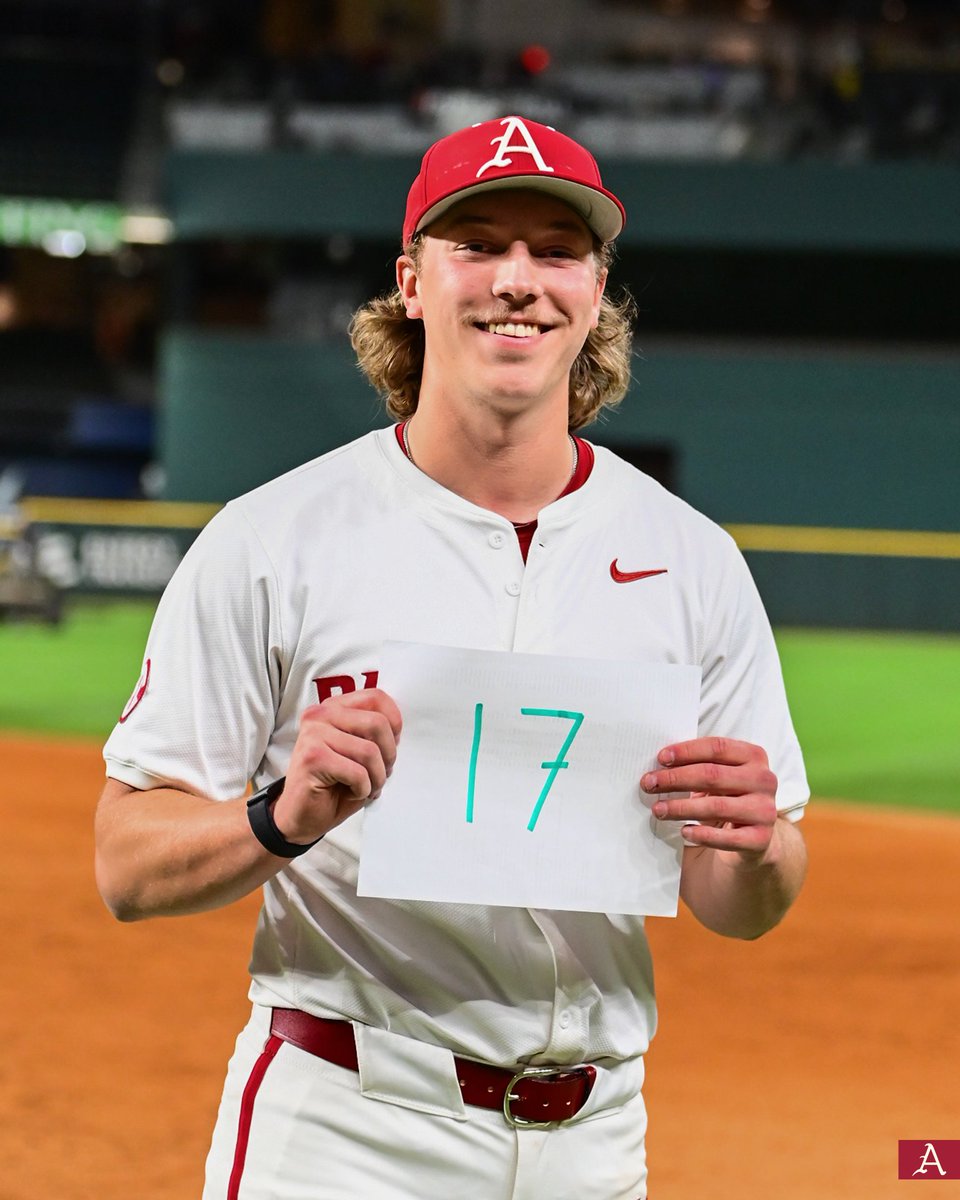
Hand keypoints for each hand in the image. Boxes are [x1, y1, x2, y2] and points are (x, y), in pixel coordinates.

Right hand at [272, 689, 401, 843]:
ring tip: (366, 787)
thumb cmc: (332, 786)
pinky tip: (351, 792)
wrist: (300, 817)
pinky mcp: (312, 758)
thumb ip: (374, 733)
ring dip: (376, 778)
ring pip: (370, 751)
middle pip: (378, 723)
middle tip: (379, 774)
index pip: (376, 697)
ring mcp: (313, 734)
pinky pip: (357, 772)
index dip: (394, 723)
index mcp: (333, 708)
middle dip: (388, 756)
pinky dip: (363, 789)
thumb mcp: (359, 752)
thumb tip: (397, 730)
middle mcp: (320, 715)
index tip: (390, 746)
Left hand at [641, 737, 777, 860]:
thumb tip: (660, 765)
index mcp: (754, 756)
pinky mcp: (761, 838)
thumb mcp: (720, 775)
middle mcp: (764, 780)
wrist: (755, 836)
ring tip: (658, 809)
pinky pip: (726, 838)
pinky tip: (684, 832)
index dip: (686, 751)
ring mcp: (765, 810)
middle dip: (675, 779)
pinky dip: (702, 835)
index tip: (660, 758)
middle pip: (712, 775)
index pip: (716, 747)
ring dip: (681, 808)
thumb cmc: (729, 796)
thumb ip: (699, 765)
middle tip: (649, 783)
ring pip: (716, 806)